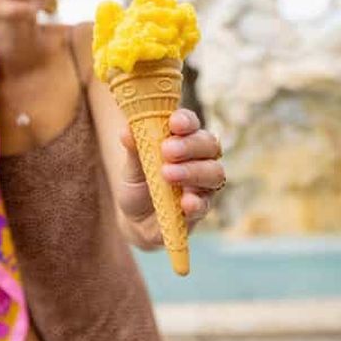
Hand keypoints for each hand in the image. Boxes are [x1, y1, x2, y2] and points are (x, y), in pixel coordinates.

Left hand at [118, 108, 224, 225]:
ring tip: (168, 174)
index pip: (191, 123)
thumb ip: (133, 149)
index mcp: (182, 139)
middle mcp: (199, 158)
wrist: (135, 220)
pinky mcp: (201, 209)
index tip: (174, 123)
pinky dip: (197, 202)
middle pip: (208, 144)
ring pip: (214, 172)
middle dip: (189, 145)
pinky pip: (206, 204)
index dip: (186, 120)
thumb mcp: (131, 166)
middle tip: (167, 150)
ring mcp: (203, 184)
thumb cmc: (138, 183)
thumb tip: (126, 131)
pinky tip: (186, 202)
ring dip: (193, 171)